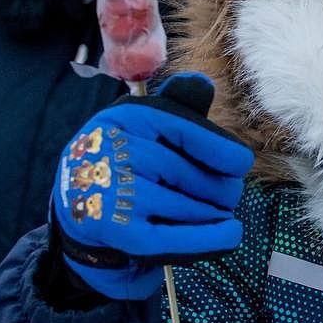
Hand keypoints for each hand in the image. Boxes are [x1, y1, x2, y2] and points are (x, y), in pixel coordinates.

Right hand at [52, 73, 252, 298]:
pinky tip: (231, 234)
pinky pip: (173, 238)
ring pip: (185, 206)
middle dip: (219, 189)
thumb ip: (180, 107)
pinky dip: (209, 239)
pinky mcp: (113, 230)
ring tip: (215, 215)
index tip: (241, 164)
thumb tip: (203, 83)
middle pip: (188, 173)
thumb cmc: (130, 164)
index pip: (184, 128)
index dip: (220, 149)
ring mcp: (111, 190)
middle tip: (227, 197)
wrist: (81, 212)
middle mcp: (114, 149)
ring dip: (211, 215)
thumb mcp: (148, 128)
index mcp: (127, 117)